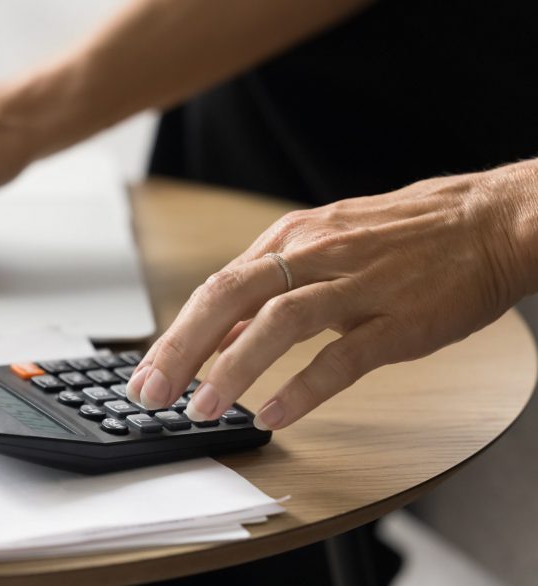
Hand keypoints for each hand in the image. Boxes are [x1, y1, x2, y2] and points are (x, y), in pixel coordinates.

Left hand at [127, 162, 537, 429]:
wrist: (490, 220)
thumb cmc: (404, 239)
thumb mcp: (324, 252)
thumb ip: (270, 295)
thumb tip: (219, 339)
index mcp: (291, 240)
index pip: (217, 289)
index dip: (176, 335)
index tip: (145, 373)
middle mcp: (315, 254)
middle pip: (231, 297)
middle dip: (183, 348)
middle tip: (151, 394)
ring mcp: (358, 283)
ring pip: (280, 322)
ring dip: (234, 368)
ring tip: (203, 408)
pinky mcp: (401, 316)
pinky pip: (346, 354)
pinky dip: (306, 386)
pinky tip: (277, 415)